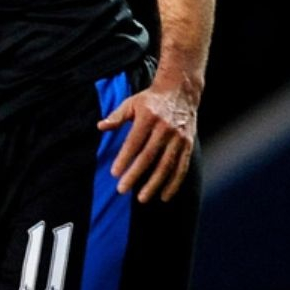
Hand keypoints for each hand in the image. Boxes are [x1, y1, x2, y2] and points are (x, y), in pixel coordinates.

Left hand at [98, 81, 197, 202]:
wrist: (181, 91)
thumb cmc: (150, 99)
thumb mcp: (131, 103)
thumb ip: (116, 117)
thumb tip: (100, 127)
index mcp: (148, 118)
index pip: (134, 142)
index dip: (124, 159)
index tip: (114, 173)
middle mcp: (165, 128)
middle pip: (149, 156)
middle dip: (135, 175)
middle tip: (122, 190)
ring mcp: (179, 138)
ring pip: (167, 165)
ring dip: (155, 184)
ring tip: (143, 198)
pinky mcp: (189, 144)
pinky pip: (182, 167)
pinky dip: (174, 183)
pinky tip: (165, 195)